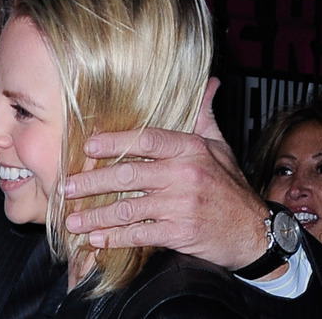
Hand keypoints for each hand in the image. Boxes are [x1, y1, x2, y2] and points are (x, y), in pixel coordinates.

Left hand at [64, 77, 271, 270]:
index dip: (113, 142)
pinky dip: (115, 238)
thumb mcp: (220, 147)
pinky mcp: (181, 233)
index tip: (87, 148)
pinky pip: (140, 234)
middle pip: (128, 174)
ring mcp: (182, 205)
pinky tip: (97, 239)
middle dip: (91, 183)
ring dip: (96, 216)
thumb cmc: (230, 188)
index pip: (145, 139)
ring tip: (73, 220)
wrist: (256, 232)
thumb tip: (209, 83)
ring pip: (129, 208)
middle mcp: (185, 174)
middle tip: (66, 188)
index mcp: (190, 148)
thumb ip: (204, 115)